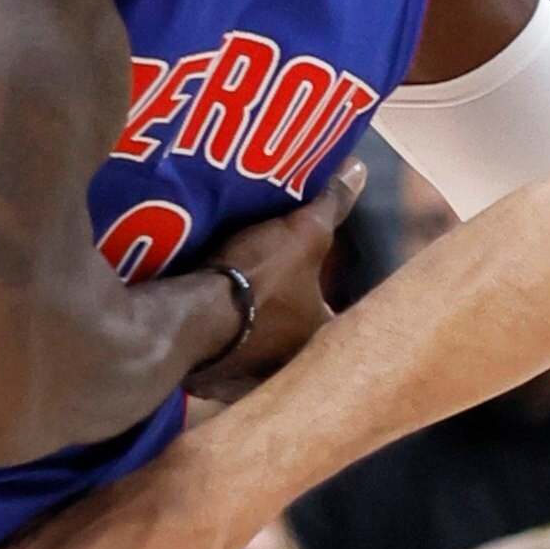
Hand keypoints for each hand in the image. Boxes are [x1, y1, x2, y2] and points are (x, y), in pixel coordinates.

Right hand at [186, 158, 365, 402]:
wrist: (190, 316)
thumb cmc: (260, 278)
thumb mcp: (304, 232)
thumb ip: (331, 203)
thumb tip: (359, 169)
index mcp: (319, 335)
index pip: (338, 319)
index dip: (328, 297)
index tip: (316, 278)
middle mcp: (289, 365)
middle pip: (294, 337)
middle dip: (288, 316)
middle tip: (276, 288)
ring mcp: (247, 377)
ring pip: (256, 351)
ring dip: (251, 332)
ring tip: (241, 300)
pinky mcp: (210, 379)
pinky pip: (220, 362)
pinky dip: (218, 345)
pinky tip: (210, 324)